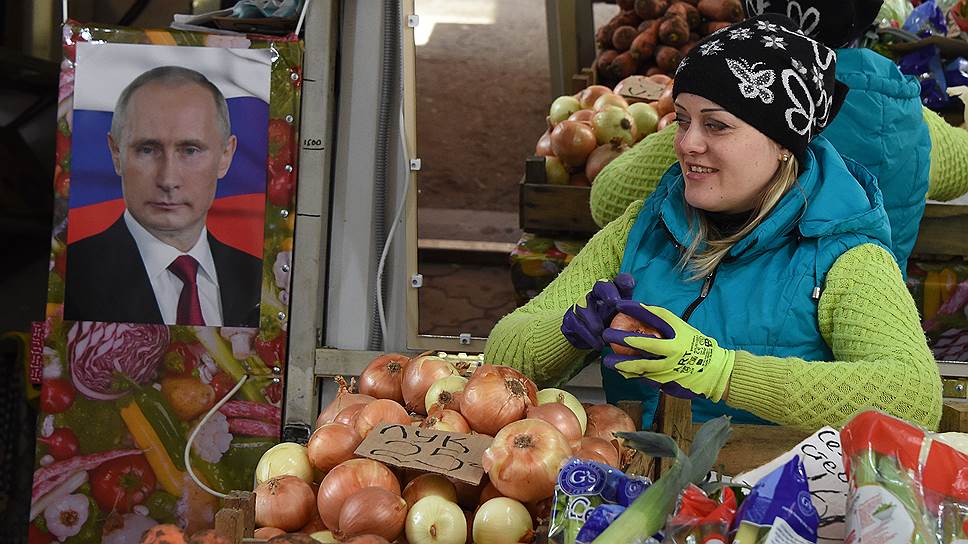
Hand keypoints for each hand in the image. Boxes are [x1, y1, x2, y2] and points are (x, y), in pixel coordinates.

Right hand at [561, 273, 634, 350]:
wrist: (589, 340)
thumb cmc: (612, 327)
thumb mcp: (625, 321)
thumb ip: (634, 316)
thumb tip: (650, 318)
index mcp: (612, 293)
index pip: (619, 281)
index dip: (623, 282)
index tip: (629, 286)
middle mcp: (595, 295)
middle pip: (600, 286)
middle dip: (608, 292)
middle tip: (614, 303)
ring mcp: (581, 306)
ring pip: (584, 307)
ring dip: (594, 320)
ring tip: (602, 332)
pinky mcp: (570, 320)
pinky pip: (576, 325)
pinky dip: (588, 336)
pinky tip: (597, 344)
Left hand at [602, 300, 734, 401]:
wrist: (716, 372)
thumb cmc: (696, 346)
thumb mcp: (684, 330)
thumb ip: (664, 324)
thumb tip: (639, 312)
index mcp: (679, 332)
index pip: (656, 316)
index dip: (637, 309)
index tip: (620, 305)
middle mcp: (674, 349)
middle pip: (645, 343)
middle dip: (623, 338)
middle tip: (606, 334)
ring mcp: (670, 368)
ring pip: (642, 365)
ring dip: (623, 363)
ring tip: (608, 361)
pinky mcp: (668, 382)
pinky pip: (646, 378)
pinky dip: (633, 375)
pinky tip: (622, 373)